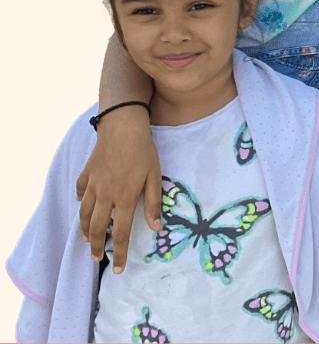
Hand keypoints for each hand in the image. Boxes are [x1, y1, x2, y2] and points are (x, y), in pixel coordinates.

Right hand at [76, 107, 162, 270]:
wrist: (122, 128)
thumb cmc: (143, 152)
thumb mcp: (155, 177)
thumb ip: (154, 203)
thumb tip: (157, 228)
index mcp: (124, 198)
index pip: (123, 233)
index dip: (122, 253)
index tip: (119, 269)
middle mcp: (105, 196)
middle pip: (98, 228)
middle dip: (97, 246)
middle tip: (98, 259)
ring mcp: (93, 185)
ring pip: (85, 214)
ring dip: (86, 230)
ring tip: (88, 240)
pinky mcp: (86, 174)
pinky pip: (81, 192)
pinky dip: (81, 202)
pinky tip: (82, 206)